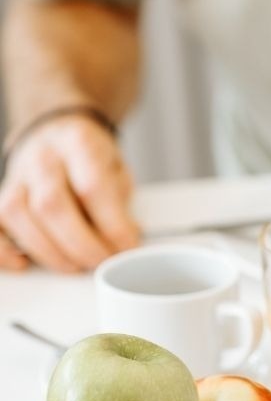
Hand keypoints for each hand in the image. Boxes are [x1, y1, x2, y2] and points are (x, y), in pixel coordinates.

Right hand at [0, 116, 139, 271]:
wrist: (56, 135)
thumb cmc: (89, 157)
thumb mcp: (116, 167)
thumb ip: (119, 198)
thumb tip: (126, 236)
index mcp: (79, 144)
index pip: (92, 187)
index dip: (112, 224)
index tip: (128, 245)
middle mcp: (43, 157)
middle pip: (52, 205)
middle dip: (81, 243)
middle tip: (102, 260)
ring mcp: (17, 176)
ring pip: (19, 215)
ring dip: (49, 251)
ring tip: (75, 265)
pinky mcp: (1, 195)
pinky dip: (3, 250)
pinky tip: (24, 263)